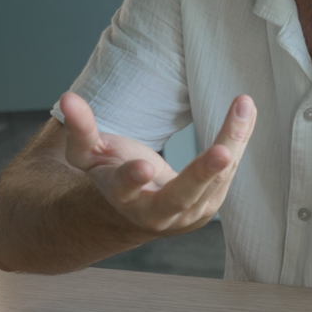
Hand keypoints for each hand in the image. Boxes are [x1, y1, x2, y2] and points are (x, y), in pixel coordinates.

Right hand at [59, 91, 253, 236]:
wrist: (136, 211)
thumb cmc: (111, 175)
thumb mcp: (89, 154)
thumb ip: (80, 128)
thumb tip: (66, 98)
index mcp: (122, 197)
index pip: (125, 190)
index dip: (132, 179)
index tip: (143, 166)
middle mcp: (156, 212)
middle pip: (180, 195)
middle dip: (201, 174)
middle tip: (221, 153)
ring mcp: (186, 213)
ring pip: (213, 180)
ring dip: (231, 143)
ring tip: (243, 108)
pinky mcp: (209, 205)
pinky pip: (227, 173)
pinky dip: (237, 141)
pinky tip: (245, 111)